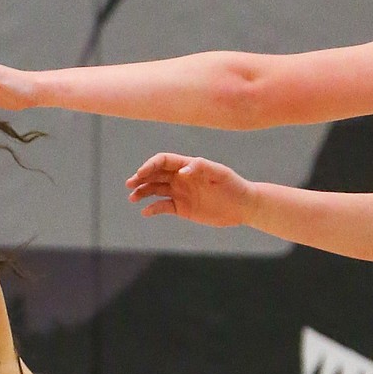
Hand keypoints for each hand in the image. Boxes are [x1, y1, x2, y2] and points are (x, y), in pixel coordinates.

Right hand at [126, 151, 253, 226]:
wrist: (243, 206)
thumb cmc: (233, 186)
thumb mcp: (220, 174)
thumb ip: (202, 168)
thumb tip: (182, 170)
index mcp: (188, 165)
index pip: (163, 161)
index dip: (150, 165)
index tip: (141, 174)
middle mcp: (181, 177)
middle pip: (155, 174)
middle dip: (140, 177)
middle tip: (129, 184)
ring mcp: (180, 192)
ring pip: (155, 190)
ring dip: (142, 192)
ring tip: (132, 198)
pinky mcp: (181, 208)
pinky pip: (162, 207)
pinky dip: (152, 209)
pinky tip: (146, 212)